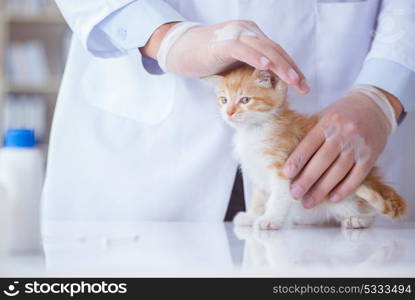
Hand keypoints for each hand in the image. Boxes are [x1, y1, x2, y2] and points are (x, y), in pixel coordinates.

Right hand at [141, 20, 308, 93]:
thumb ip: (249, 68)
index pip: (277, 53)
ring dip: (280, 67)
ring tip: (293, 81)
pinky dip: (255, 57)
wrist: (180, 49)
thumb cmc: (207, 59)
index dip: (291, 69)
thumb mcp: (234, 64)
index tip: (302, 86)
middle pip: (276, 51)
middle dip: (291, 71)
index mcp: (253, 37)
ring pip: (264, 49)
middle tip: (304, 88)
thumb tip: (266, 84)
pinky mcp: (222, 42)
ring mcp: (236, 35)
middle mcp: (248, 32)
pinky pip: (243, 49)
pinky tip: (267, 68)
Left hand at [283, 90, 394, 207]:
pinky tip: (333, 198)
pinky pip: (357, 175)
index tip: (286, 175)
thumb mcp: (325, 117)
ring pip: (338, 171)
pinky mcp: (371, 156)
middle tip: (294, 194)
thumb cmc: (342, 114)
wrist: (375, 106)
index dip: (297, 160)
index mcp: (328, 122)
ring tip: (308, 202)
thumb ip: (312, 135)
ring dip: (322, 189)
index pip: (309, 144)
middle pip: (323, 161)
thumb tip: (291, 159)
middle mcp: (344, 133)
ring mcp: (359, 145)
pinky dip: (345, 188)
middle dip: (307, 180)